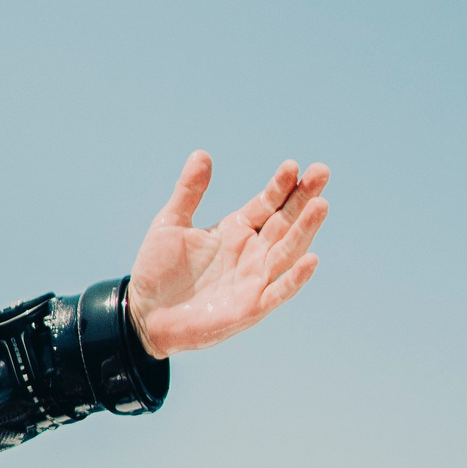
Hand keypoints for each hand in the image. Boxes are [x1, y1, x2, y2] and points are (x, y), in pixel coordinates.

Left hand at [125, 153, 329, 359]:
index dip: (281, 185)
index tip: (293, 165)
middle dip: (304, 198)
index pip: (267, 203)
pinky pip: (279, 291)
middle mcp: (252, 252)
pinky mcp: (252, 307)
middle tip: (322, 171)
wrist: (145, 313)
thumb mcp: (170, 223)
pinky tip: (311, 259)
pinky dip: (295, 278)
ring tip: (321, 204)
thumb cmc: (158, 269)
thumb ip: (188, 191)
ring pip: (287, 251)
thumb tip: (201, 153)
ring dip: (305, 230)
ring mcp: (255, 279)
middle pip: (285, 222)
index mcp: (237, 229)